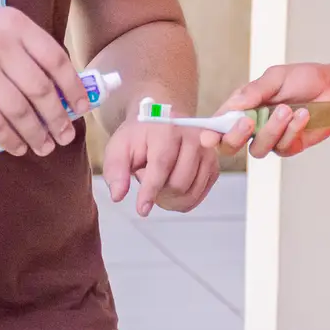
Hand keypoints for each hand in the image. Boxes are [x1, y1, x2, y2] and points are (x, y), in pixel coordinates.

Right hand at [0, 5, 87, 158]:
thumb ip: (25, 48)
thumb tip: (61, 88)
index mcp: (15, 24)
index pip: (56, 60)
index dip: (73, 88)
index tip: (82, 107)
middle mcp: (0, 44)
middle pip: (41, 89)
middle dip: (58, 118)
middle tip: (66, 136)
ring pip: (19, 110)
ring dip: (36, 133)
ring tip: (45, 147)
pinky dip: (9, 138)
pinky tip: (18, 147)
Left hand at [103, 116, 219, 216]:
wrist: (164, 119)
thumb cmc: (140, 135)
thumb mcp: (119, 146)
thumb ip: (115, 170)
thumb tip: (117, 196)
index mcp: (168, 129)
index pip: (161, 166)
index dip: (150, 191)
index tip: (141, 209)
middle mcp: (194, 138)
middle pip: (178, 184)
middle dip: (158, 191)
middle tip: (145, 176)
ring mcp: (208, 152)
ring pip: (190, 193)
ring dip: (169, 198)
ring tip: (157, 182)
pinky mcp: (214, 165)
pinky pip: (198, 196)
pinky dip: (182, 200)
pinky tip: (170, 188)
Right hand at [200, 63, 329, 158]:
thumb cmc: (304, 79)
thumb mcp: (276, 77)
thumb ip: (254, 91)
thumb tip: (234, 105)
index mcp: (243, 107)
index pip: (219, 124)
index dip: (210, 132)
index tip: (207, 136)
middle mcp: (253, 126)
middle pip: (230, 145)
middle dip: (235, 137)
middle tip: (248, 122)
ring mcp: (271, 138)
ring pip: (258, 149)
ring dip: (271, 130)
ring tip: (288, 109)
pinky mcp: (290, 146)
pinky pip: (283, 147)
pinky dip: (293, 130)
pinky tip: (303, 115)